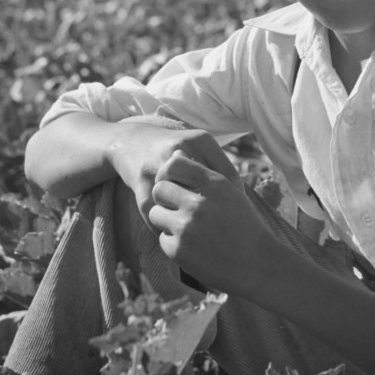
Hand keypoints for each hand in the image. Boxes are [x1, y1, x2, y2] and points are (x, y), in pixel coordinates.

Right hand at [107, 115, 240, 229]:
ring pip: (178, 201)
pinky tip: (173, 232)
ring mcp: (158, 165)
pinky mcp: (140, 182)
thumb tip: (240, 197)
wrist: (133, 142)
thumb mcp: (199, 149)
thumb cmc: (175, 152)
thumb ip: (217, 167)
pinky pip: (155, 211)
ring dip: (185, 220)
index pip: (227, 174)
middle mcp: (180, 148)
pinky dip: (164, 225)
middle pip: (203, 189)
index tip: (235, 213)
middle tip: (218, 227)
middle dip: (211, 212)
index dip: (234, 198)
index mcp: (201, 140)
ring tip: (196, 233)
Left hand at [147, 151, 270, 295]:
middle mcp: (198, 203)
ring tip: (187, 230)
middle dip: (166, 199)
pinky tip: (193, 247)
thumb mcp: (230, 192)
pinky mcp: (178, 250)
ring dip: (167, 221)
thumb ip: (203, 174)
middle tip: (179, 210)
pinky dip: (174, 244)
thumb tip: (174, 154)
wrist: (257, 264)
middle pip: (160, 189)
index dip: (169, 174)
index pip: (174, 165)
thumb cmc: (243, 225)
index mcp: (214, 184)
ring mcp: (186, 228)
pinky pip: (162, 239)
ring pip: (155, 213)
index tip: (175, 184)